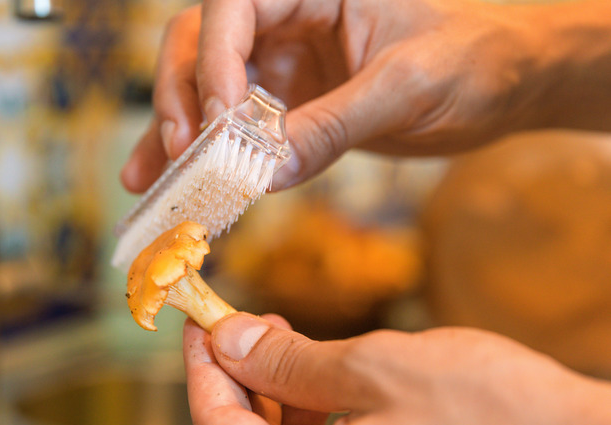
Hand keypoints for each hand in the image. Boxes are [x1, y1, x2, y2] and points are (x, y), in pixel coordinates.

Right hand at [122, 0, 610, 192]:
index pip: (237, 6)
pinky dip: (208, 154)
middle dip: (182, 96)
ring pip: (207, 86)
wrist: (505, 84)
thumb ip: (335, 124)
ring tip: (148, 177)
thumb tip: (263, 172)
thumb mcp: (407, 86)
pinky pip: (236, 127)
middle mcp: (289, 18)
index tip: (216, 119)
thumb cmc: (473, 58)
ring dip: (174, 129)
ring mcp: (284, 63)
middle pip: (202, 43)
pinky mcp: (289, 104)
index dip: (213, 58)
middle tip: (181, 152)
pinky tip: (175, 179)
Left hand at [184, 312, 610, 424]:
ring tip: (282, 335)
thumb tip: (228, 340)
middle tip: (241, 322)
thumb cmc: (485, 414)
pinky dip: (308, 407)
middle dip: (238, 376)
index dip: (200, 372)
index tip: (194, 325)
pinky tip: (318, 368)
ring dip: (273, 388)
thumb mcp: (374, 372)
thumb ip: (289, 363)